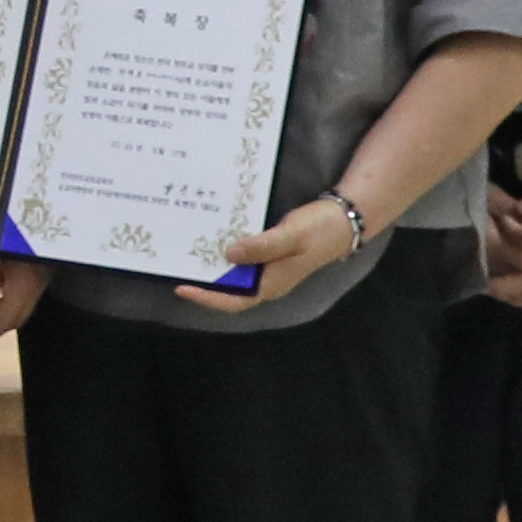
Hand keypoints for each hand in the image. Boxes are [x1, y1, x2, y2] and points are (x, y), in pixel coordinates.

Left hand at [182, 201, 368, 311]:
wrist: (345, 220)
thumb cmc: (319, 230)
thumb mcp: (290, 236)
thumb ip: (261, 246)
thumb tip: (229, 256)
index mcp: (271, 284)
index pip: (233, 301)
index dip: (207, 298)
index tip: (181, 288)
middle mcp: (267, 281)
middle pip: (229, 289)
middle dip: (204, 281)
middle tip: (177, 265)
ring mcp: (269, 268)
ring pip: (235, 274)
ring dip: (213, 266)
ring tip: (188, 252)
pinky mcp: (270, 254)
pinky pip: (243, 259)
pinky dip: (226, 252)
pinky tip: (212, 238)